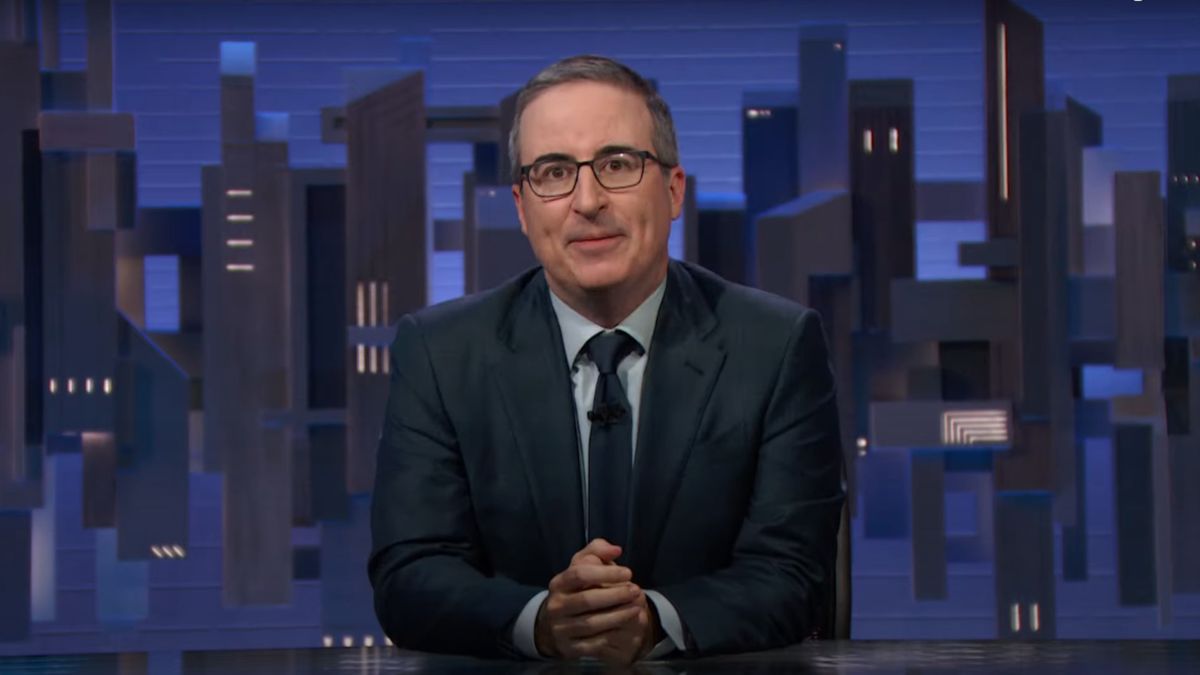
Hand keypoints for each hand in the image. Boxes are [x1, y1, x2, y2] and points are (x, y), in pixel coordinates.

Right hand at [535, 539, 648, 662]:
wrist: (552, 626)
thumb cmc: (576, 590)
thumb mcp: (581, 566)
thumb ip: (598, 551)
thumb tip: (616, 549)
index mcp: (558, 584)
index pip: (580, 574)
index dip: (606, 573)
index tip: (628, 572)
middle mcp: (556, 606)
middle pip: (587, 600)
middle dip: (616, 595)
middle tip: (636, 590)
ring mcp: (560, 629)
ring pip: (592, 623)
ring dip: (618, 616)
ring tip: (636, 608)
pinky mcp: (569, 648)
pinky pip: (593, 644)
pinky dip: (612, 635)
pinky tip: (626, 627)